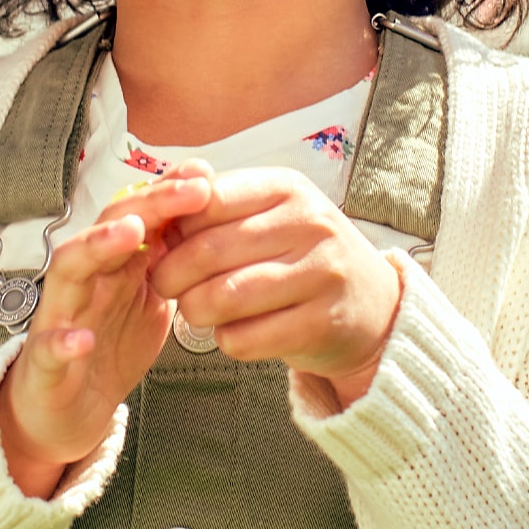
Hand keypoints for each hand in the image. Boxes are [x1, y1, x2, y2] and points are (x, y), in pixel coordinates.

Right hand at [0, 162, 213, 495]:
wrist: (68, 409)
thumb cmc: (109, 344)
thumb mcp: (150, 298)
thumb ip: (170, 262)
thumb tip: (207, 219)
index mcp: (113, 264)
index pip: (137, 214)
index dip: (167, 192)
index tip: (204, 174)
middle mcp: (85, 279)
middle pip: (108, 229)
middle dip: (147, 205)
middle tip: (190, 191)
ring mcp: (61, 315)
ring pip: (68, 268)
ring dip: (96, 246)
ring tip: (130, 232)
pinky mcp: (45, 363)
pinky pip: (48, 348)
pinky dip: (63, 342)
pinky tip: (82, 340)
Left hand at [150, 167, 403, 406]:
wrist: (372, 304)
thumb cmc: (302, 255)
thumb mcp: (271, 214)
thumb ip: (217, 207)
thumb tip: (156, 213)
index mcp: (287, 188)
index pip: (208, 200)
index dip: (172, 225)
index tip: (158, 244)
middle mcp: (309, 225)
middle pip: (209, 251)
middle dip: (171, 274)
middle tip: (164, 284)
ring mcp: (320, 275)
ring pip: (224, 297)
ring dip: (194, 310)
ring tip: (195, 309)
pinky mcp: (322, 324)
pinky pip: (246, 338)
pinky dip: (225, 340)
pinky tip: (232, 331)